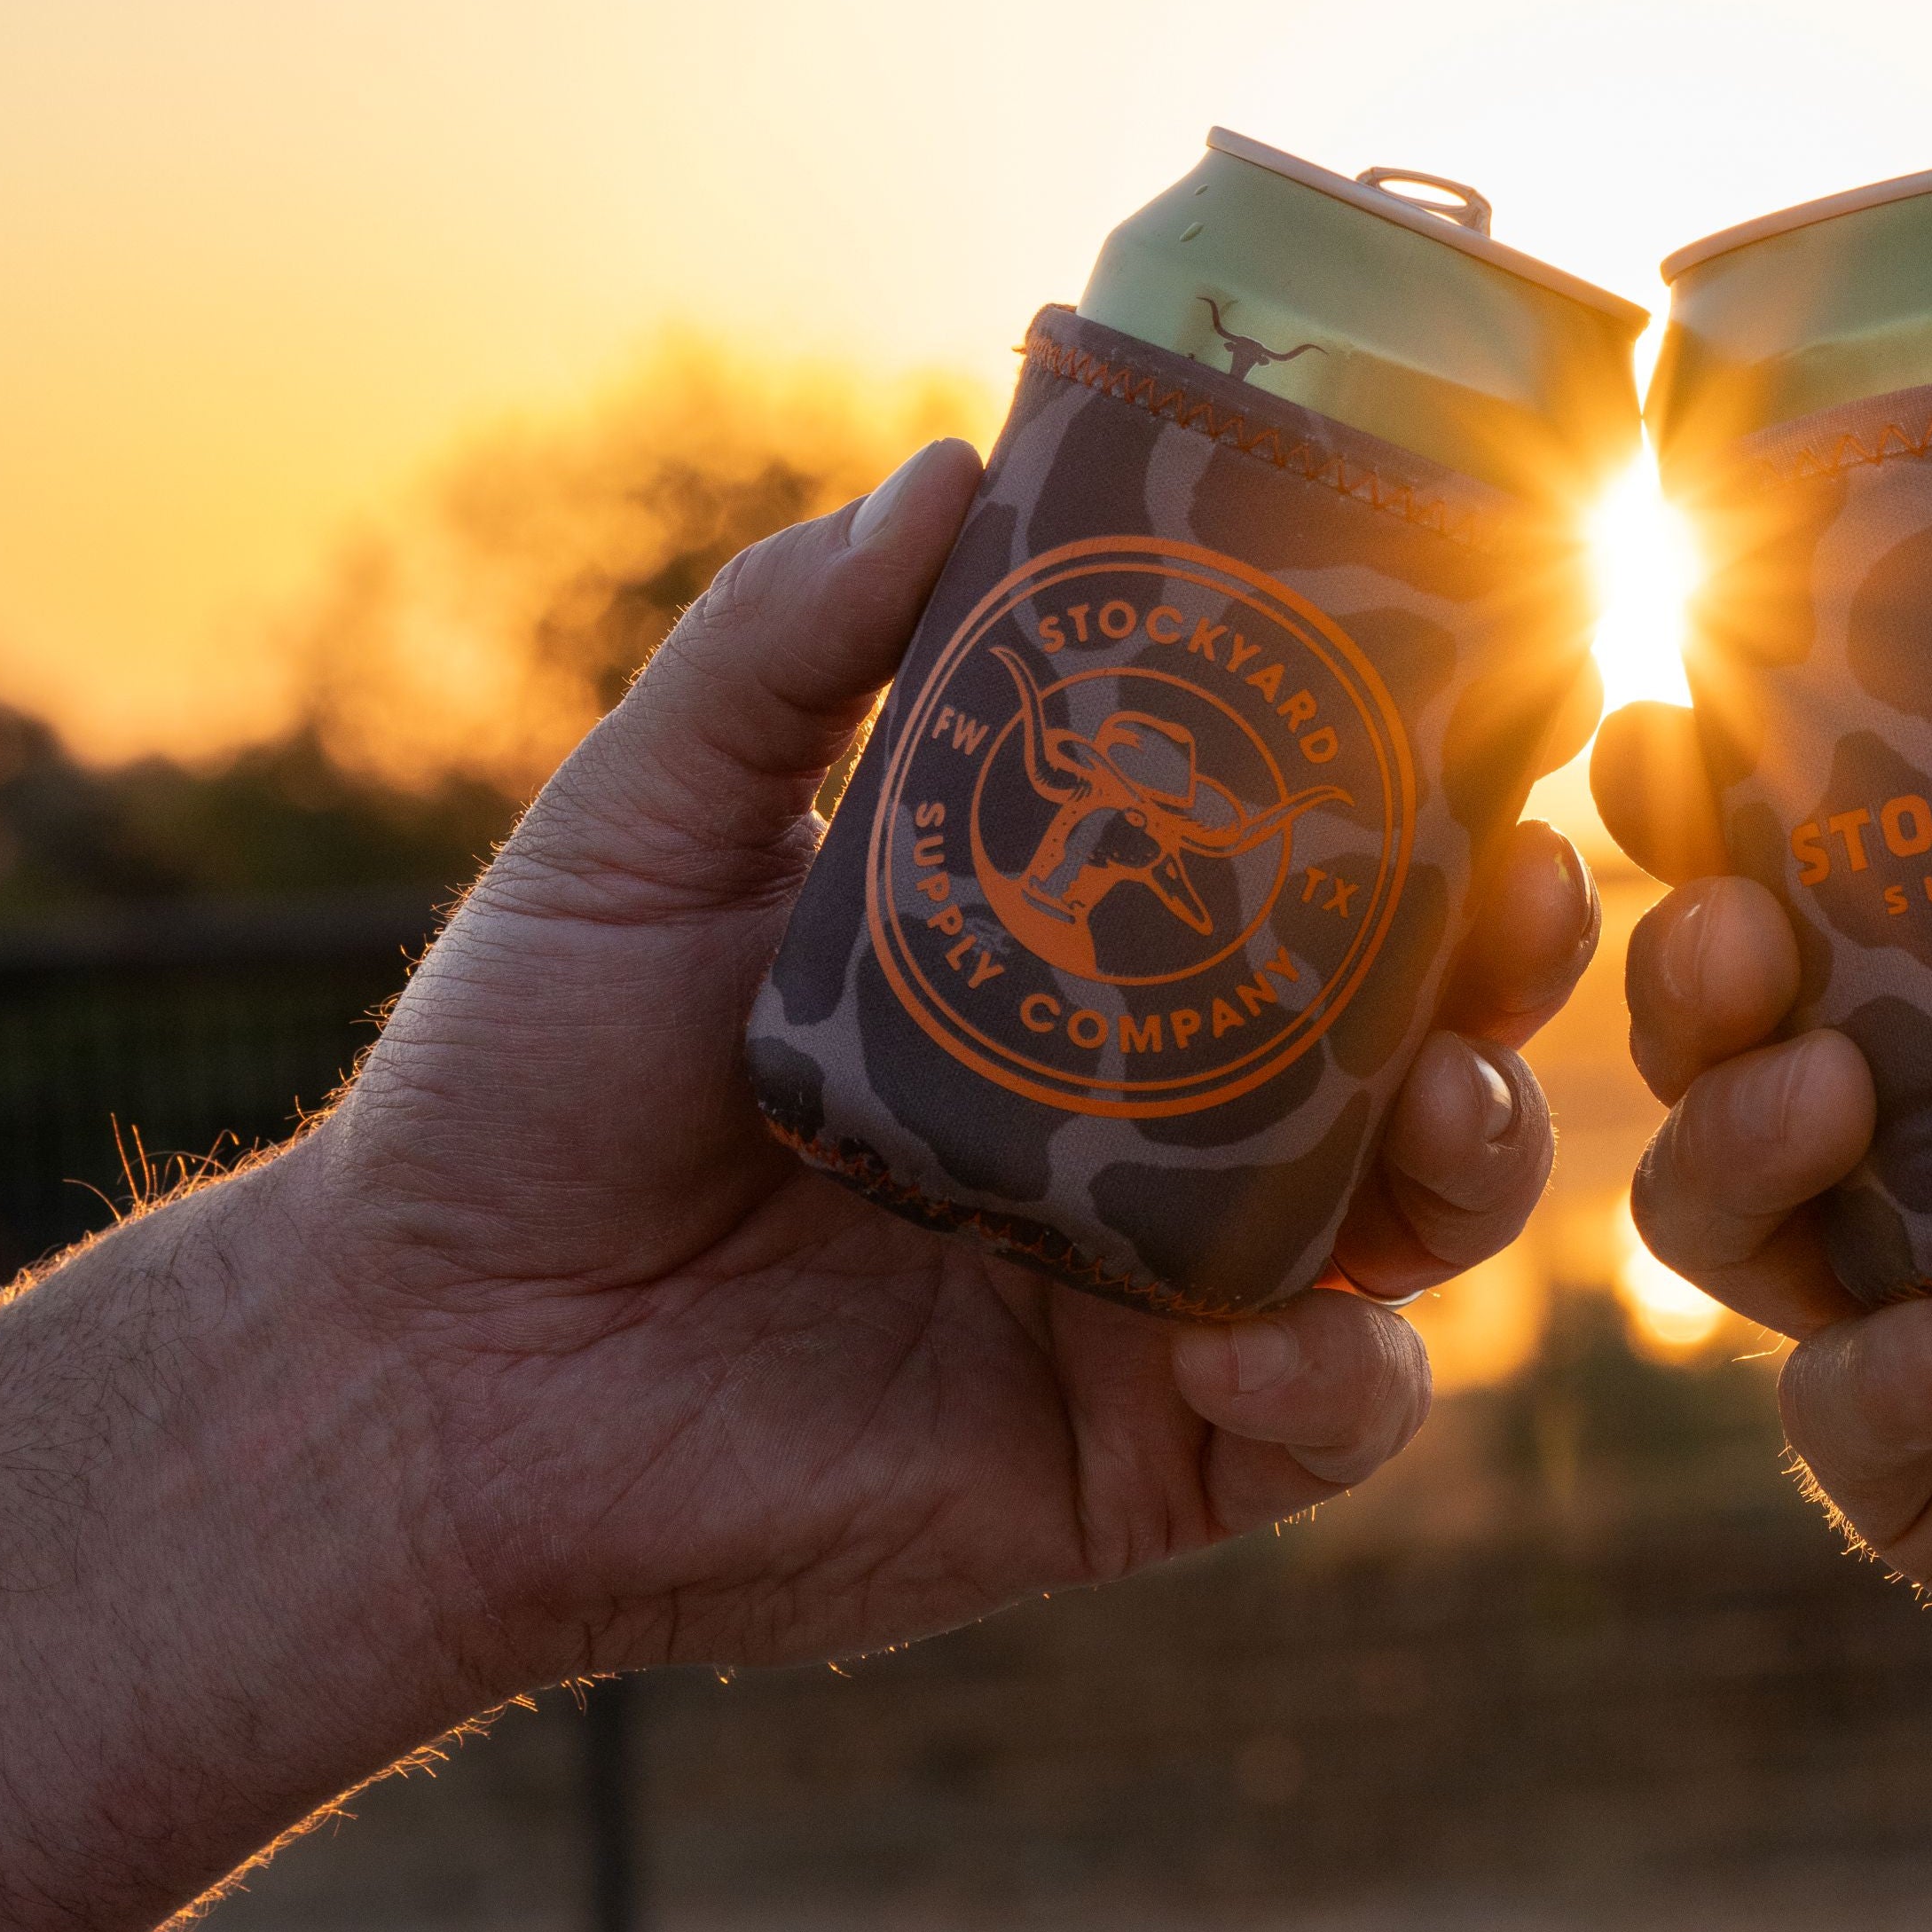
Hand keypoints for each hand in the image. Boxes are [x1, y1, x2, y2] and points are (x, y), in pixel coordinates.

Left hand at [307, 442, 1597, 1685]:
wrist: (412, 1367)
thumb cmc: (510, 1087)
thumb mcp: (644, 826)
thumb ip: (783, 645)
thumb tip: (945, 460)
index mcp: (1078, 971)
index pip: (1307, 876)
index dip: (1427, 806)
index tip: (1493, 716)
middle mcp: (1147, 1133)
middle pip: (1411, 1042)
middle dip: (1505, 972)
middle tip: (1518, 897)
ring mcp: (1153, 1307)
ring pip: (1406, 1233)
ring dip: (1470, 1156)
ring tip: (1447, 1099)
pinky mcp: (1130, 1470)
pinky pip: (1317, 1434)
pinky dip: (1342, 1385)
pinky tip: (1275, 1334)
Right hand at [1594, 469, 1931, 1808]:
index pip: (1825, 901)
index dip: (1712, 817)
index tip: (1676, 728)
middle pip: (1724, 1048)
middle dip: (1676, 969)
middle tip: (1721, 912)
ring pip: (1729, 1225)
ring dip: (1728, 1143)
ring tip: (1818, 1088)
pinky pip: (1853, 1422)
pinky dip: (1897, 1365)